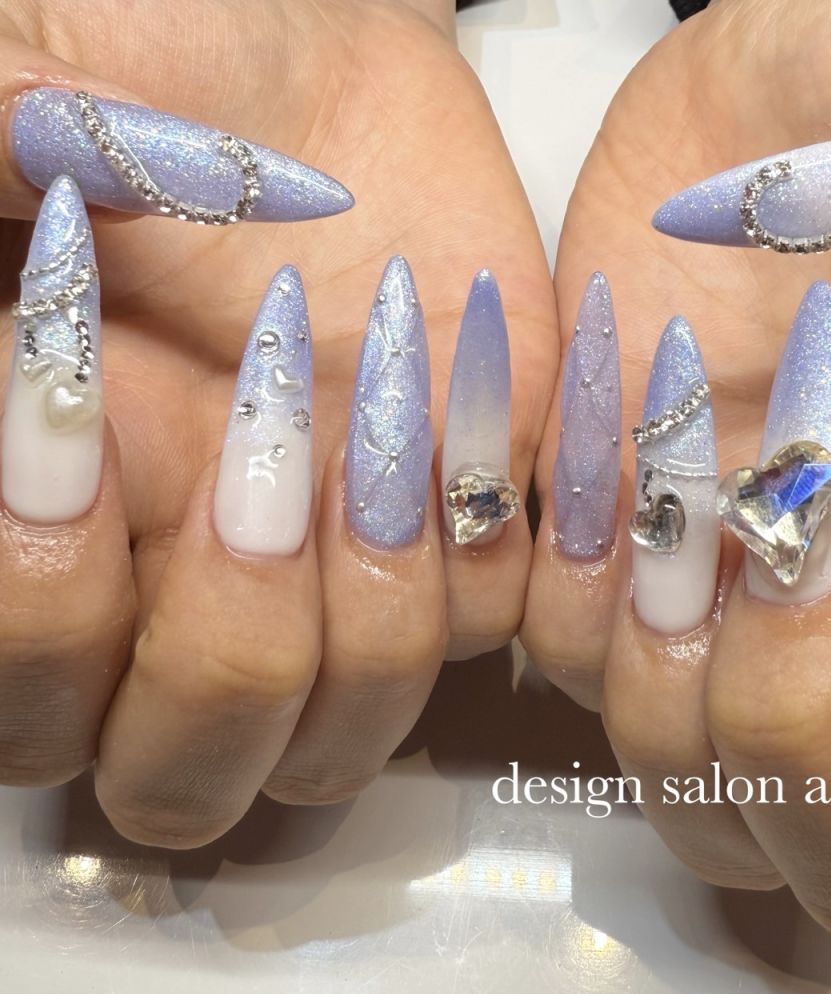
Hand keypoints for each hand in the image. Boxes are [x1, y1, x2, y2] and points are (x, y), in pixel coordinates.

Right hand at [0, 0, 557, 845]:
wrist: (317, 89)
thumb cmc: (153, 82)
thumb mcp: (33, 100)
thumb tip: (7, 202)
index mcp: (58, 523)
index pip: (29, 686)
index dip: (42, 604)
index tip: (80, 411)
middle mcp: (186, 587)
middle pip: (181, 775)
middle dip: (225, 655)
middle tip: (257, 470)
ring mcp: (333, 578)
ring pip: (340, 741)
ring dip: (366, 624)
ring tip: (376, 446)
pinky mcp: (460, 538)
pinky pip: (484, 631)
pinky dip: (483, 557)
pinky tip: (459, 424)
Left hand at [523, 0, 830, 939]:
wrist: (756, 109)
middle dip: (823, 733)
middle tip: (803, 542)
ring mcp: (737, 624)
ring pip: (710, 806)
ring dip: (693, 693)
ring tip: (702, 519)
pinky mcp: (615, 576)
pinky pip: (584, 684)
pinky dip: (587, 616)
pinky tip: (612, 493)